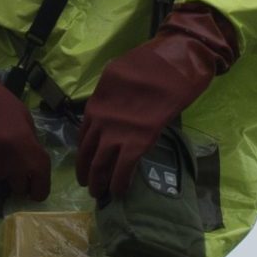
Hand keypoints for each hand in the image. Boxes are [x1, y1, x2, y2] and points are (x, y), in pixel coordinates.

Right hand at [0, 28, 50, 201]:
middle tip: (11, 165)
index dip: (39, 191)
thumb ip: (30, 144)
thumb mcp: (24, 120)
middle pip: (17, 186)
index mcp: (26, 151)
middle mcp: (6, 164)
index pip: (39, 184)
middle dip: (17, 179)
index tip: (35, 193)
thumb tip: (30, 164)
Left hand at [77, 3, 238, 199]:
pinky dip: (120, 183)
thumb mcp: (116, 76)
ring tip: (100, 194)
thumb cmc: (150, 64)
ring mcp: (117, 132)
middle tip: (89, 186)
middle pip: (86, 153)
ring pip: (100, 164)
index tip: (84, 165)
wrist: (174, 63)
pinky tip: (120, 192)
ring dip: (99, 182)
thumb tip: (110, 109)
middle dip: (86, 173)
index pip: (82, 136)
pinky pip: (123, 168)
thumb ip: (109, 96)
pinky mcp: (138, 140)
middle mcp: (100, 121)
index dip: (82, 154)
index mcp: (95, 105)